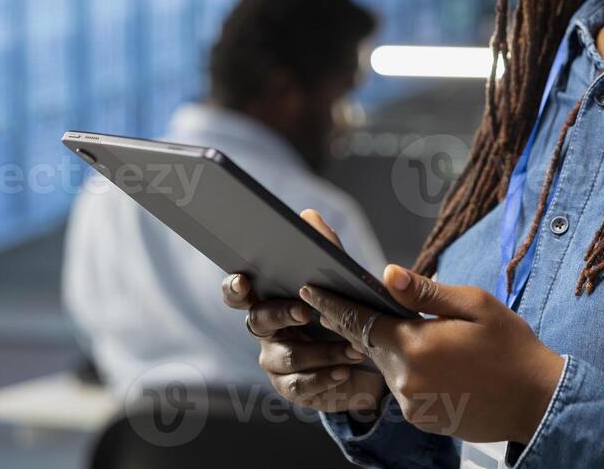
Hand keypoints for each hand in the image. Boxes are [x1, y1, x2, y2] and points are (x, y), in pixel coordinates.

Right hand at [221, 209, 387, 415]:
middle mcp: (265, 329)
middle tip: (305, 311)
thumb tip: (308, 216)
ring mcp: (274, 360)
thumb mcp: (341, 278)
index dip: (234, 288)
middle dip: (281, 314)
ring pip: (286, 355)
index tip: (243, 281)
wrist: (369, 358)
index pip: (238, 293)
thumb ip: (326, 248)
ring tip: (354, 346)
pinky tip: (344, 370)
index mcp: (270, 298)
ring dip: (322, 350)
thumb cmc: (346, 310)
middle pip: (258, 321)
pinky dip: (323, 377)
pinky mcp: (290, 387)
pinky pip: (299, 384)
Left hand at [299, 265, 565, 444]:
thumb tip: (387, 274)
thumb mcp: (475, 305)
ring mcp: (411, 404)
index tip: (310, 289)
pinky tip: (439, 362)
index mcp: (415, 345)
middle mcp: (405, 379)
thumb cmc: (511, 347)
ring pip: (388, 366)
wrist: (536, 401)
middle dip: (367, 324)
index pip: (360, 321)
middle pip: (372, 344)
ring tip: (427, 336)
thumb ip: (427, 292)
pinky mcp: (421, 418)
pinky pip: (404, 387)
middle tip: (365, 303)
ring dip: (396, 349)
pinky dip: (411, 371)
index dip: (333, 304)